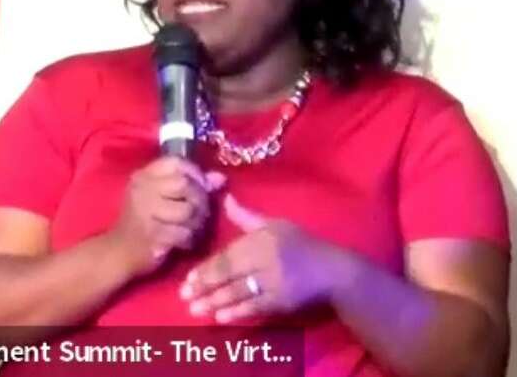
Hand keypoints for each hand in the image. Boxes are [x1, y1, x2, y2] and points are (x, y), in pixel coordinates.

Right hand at [112, 156, 225, 276]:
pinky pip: (184, 233)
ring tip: (193, 228)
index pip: (176, 162)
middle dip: (199, 199)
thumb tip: (220, 178)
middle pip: (185, 184)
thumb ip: (190, 184)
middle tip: (200, 212)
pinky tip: (185, 241)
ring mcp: (145, 212)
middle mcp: (142, 189)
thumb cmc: (142, 222)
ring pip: (188, 210)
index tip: (201, 187)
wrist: (117, 253)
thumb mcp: (160, 197)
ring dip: (197, 222)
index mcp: (143, 176)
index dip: (195, 173)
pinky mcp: (152, 235)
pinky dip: (189, 239)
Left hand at [179, 194, 349, 322]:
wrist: (332, 271)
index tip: (189, 278)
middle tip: (185, 296)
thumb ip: (246, 217)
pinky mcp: (283, 301)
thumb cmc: (301, 244)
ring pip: (240, 292)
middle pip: (231, 274)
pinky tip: (221, 317)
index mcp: (263, 238)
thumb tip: (225, 199)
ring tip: (195, 310)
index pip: (229, 254)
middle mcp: (267, 259)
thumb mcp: (276, 224)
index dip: (207, 267)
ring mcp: (275, 282)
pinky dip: (238, 312)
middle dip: (206, 286)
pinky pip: (256, 307)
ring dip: (216, 302)